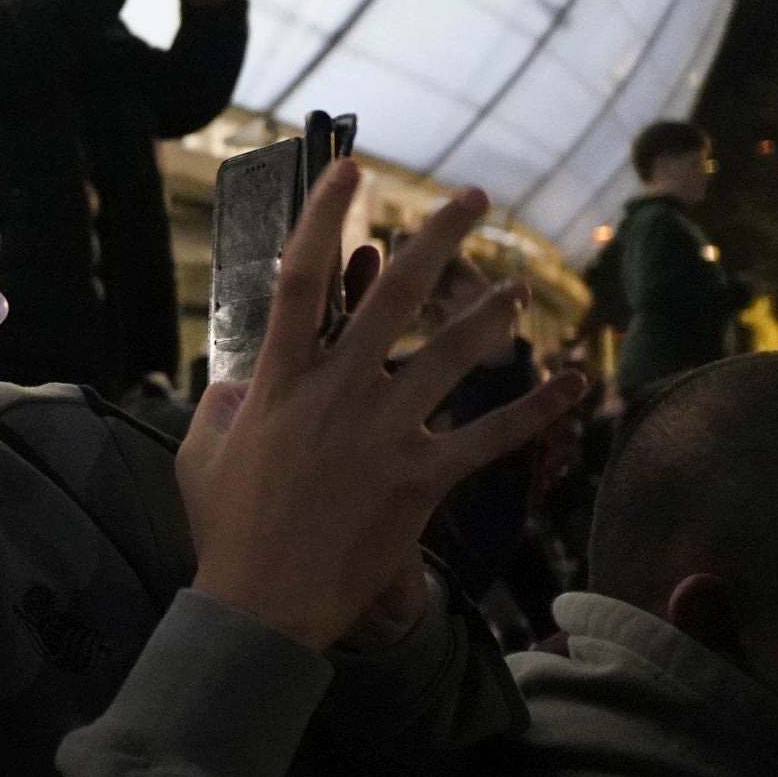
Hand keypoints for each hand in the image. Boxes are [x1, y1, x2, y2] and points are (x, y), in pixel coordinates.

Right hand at [176, 164, 585, 656]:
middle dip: (439, 237)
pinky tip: (576, 386)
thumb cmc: (226, 532)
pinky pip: (489, 438)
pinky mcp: (420, 479)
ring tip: (517, 286)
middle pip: (394, 294)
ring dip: (491, 314)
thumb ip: (221, 405)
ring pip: (451, 354)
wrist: (261, 605)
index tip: (350, 170)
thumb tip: (241, 383)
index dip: (324, 216)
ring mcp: (383, 434)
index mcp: (280, 382)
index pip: (302, 279)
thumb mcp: (200, 455)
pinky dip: (536, 411)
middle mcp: (337, 393)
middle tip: (475, 199)